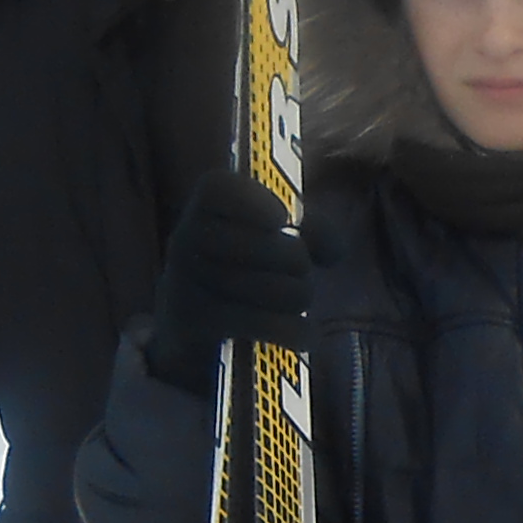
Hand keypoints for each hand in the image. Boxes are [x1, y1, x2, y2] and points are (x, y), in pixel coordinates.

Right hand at [147, 170, 310, 375]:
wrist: (195, 320)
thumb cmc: (246, 264)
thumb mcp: (278, 236)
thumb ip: (313, 230)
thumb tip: (335, 251)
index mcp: (205, 207)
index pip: (218, 188)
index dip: (253, 201)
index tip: (282, 218)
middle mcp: (186, 238)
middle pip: (262, 243)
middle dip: (297, 260)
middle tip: (302, 270)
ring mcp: (186, 282)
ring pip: (269, 288)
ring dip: (298, 296)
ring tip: (299, 299)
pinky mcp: (196, 323)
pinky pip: (260, 323)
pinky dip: (294, 330)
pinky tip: (305, 333)